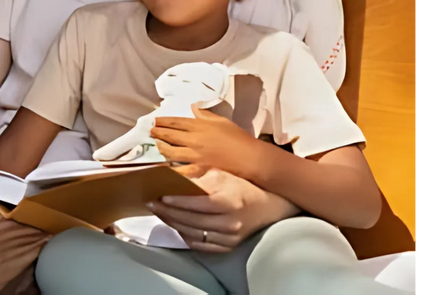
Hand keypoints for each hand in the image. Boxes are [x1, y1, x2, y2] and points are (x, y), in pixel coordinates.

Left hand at [148, 166, 298, 252]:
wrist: (269, 206)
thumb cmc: (244, 186)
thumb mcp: (223, 174)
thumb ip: (199, 177)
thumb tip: (173, 177)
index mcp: (229, 201)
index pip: (196, 204)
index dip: (176, 201)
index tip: (160, 196)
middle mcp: (229, 222)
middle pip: (191, 220)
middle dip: (167, 212)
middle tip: (152, 204)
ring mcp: (229, 237)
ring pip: (192, 233)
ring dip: (173, 224)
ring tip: (160, 213)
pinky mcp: (228, 246)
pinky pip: (200, 244)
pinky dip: (185, 235)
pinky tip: (176, 225)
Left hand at [150, 104, 264, 178]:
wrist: (250, 158)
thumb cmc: (239, 138)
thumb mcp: (222, 122)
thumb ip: (205, 115)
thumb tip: (193, 107)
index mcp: (200, 125)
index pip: (176, 121)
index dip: (164, 121)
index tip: (156, 120)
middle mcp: (193, 139)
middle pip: (170, 135)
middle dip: (158, 132)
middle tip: (151, 131)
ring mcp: (194, 155)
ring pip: (170, 151)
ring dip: (161, 147)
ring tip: (157, 145)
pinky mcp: (197, 170)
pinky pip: (179, 170)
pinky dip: (169, 170)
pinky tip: (163, 168)